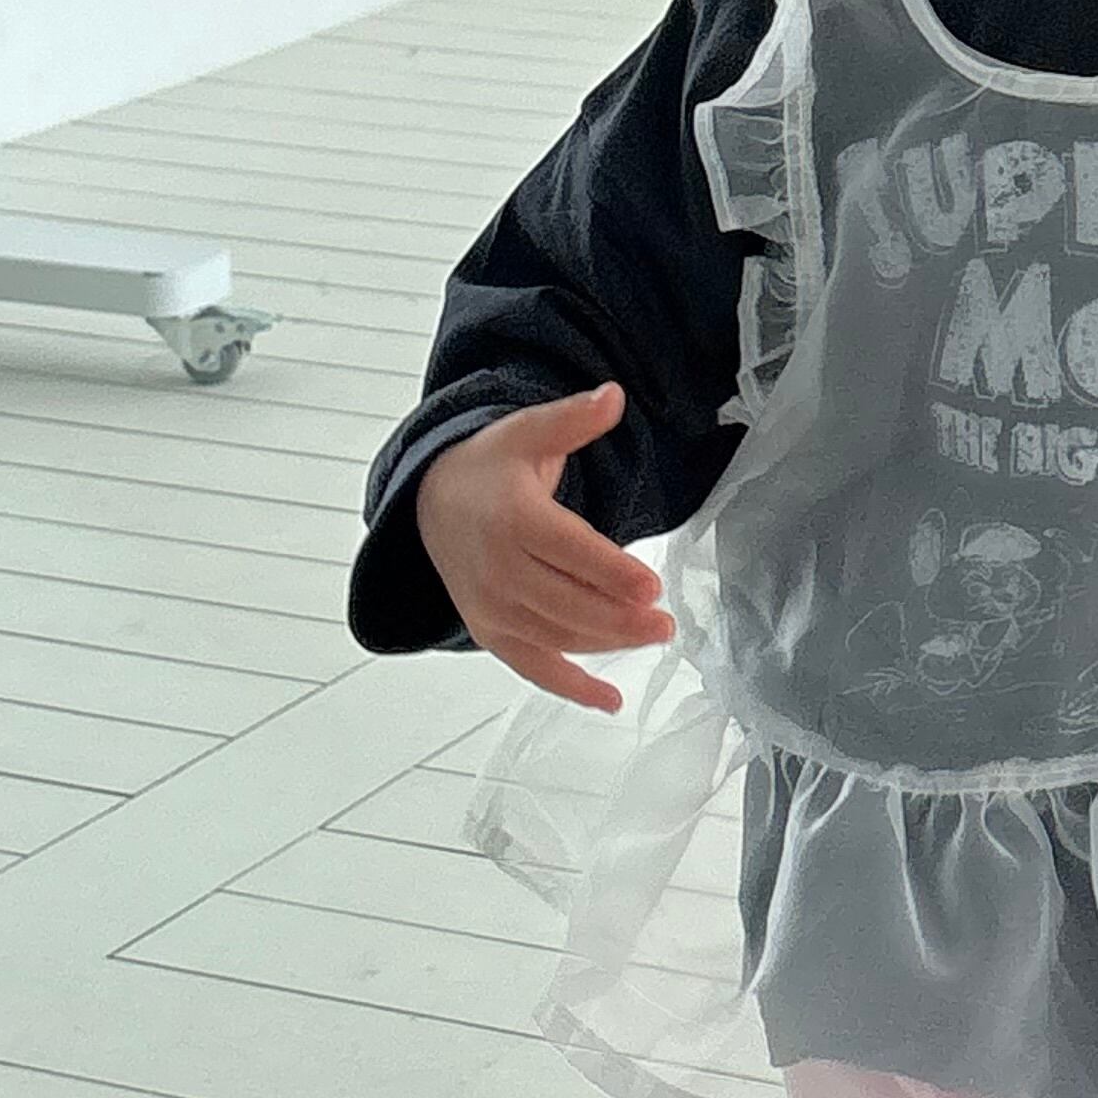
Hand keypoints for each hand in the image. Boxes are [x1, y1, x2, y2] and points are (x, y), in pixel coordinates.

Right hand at [413, 382, 672, 711]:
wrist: (431, 503)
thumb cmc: (491, 466)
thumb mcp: (528, 431)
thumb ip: (573, 419)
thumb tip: (614, 396)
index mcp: (512, 519)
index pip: (568, 551)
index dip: (611, 572)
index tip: (652, 586)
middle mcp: (496, 569)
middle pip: (564, 603)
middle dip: (619, 618)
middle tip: (666, 623)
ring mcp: (490, 607)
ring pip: (555, 635)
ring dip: (606, 645)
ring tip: (654, 637)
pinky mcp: (489, 632)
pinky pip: (531, 667)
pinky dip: (570, 687)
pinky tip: (611, 701)